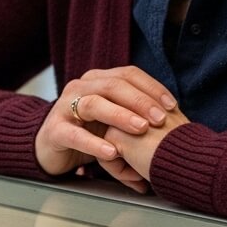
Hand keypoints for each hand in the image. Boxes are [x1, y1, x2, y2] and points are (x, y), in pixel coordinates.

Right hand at [35, 67, 177, 192]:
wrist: (52, 148)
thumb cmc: (89, 131)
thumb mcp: (114, 118)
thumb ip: (137, 113)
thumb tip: (174, 119)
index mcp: (97, 80)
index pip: (128, 74)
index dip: (151, 87)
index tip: (172, 105)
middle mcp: (80, 88)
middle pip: (112, 85)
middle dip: (140, 101)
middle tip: (160, 119)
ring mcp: (64, 107)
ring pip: (93, 104)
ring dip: (120, 116)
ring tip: (140, 129)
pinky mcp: (54, 130)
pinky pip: (75, 134)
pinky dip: (95, 144)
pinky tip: (112, 152)